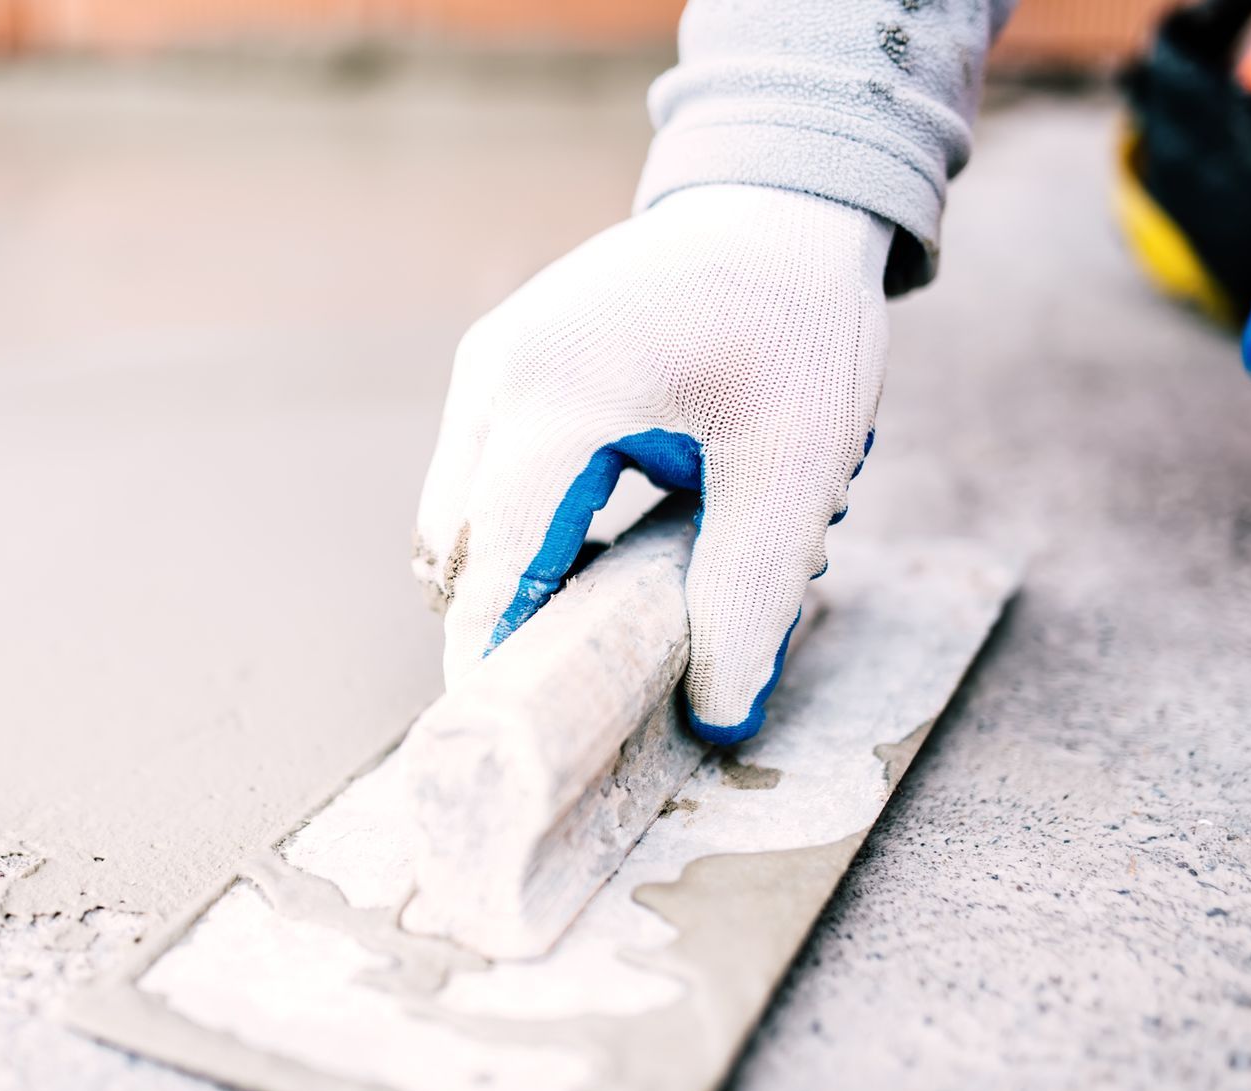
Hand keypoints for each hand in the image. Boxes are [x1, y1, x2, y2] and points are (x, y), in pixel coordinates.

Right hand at [413, 184, 891, 743]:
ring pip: (456, 516)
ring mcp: (487, 367)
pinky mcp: (498, 367)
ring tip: (606, 604)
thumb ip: (753, 590)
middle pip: (453, 546)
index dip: (492, 651)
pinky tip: (599, 545)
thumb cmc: (794, 317)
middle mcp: (496, 376)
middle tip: (574, 684)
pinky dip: (521, 531)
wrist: (778, 198)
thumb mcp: (797, 460)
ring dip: (515, 574)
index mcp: (558, 390)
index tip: (506, 732)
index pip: (494, 556)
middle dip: (502, 621)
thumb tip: (720, 714)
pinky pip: (479, 478)